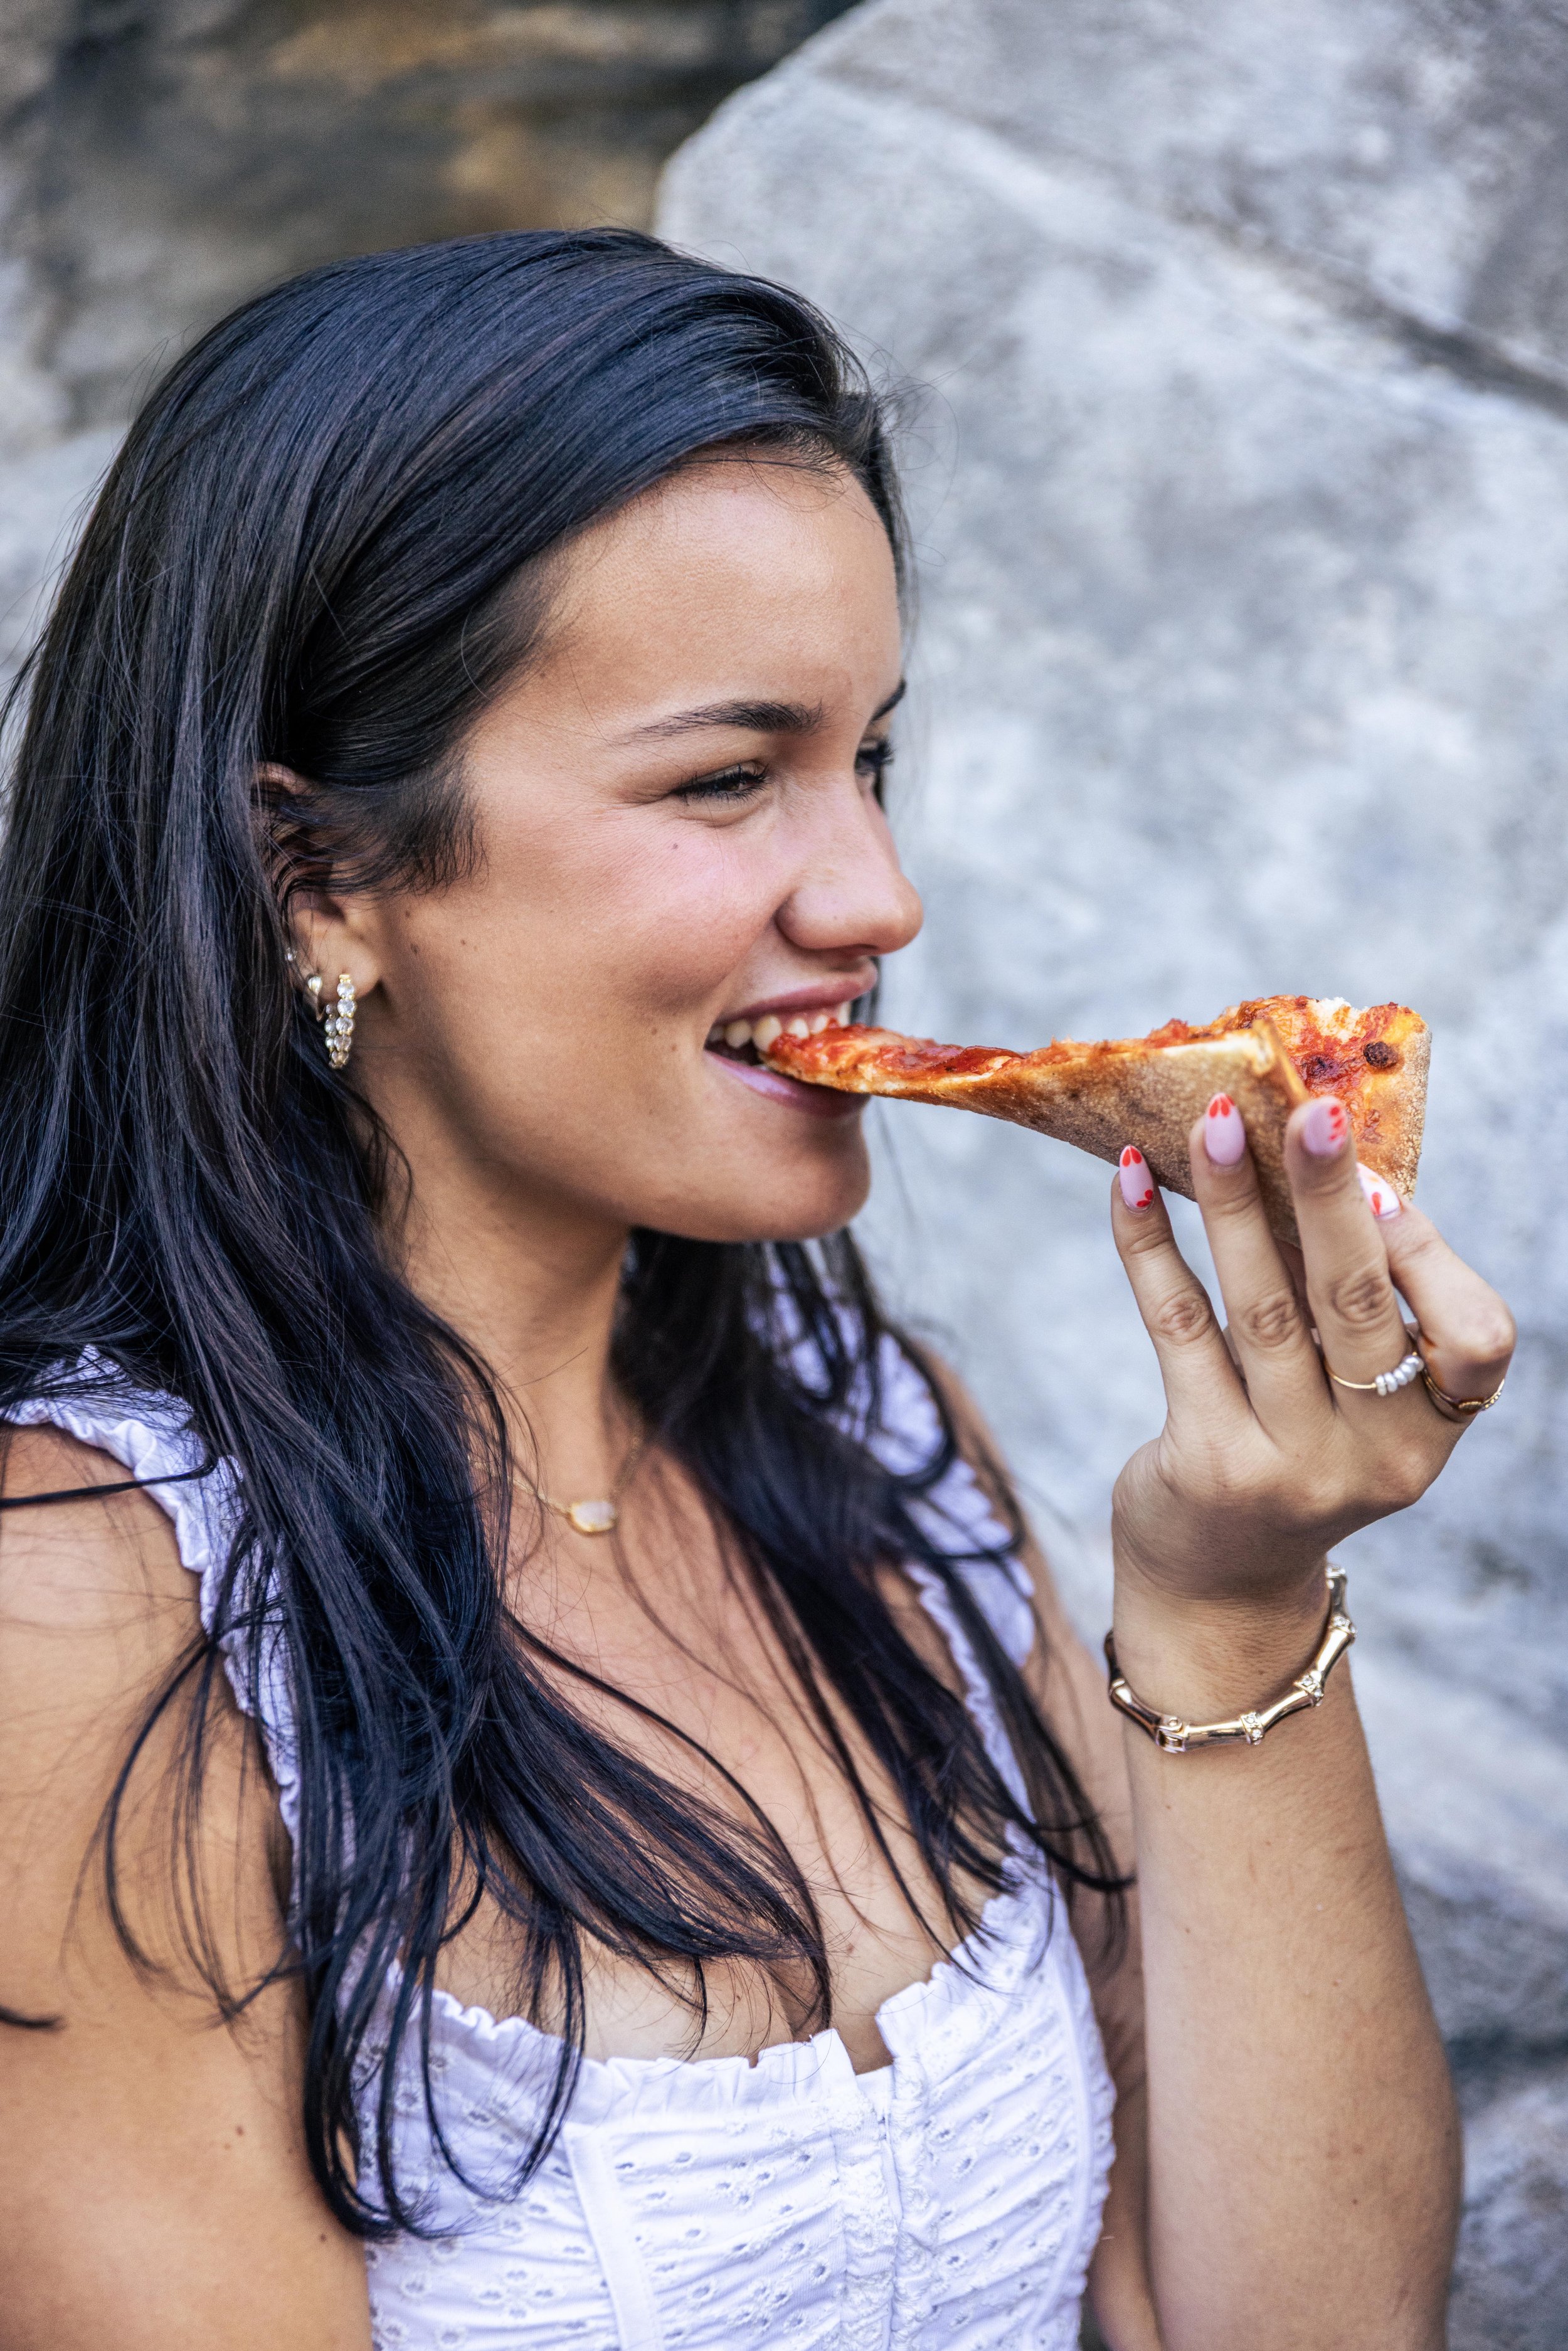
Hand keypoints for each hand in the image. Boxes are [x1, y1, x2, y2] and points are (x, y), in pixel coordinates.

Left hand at [1106, 1095, 1514, 1645]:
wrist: (1219, 1585)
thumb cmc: (1294, 1450)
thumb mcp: (1352, 1397)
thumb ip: (1356, 1302)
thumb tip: (1327, 1158)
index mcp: (1432, 1428)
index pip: (1477, 1338)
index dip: (1429, 1253)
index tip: (1378, 1179)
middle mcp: (1374, 1456)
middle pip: (1359, 1303)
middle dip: (1330, 1197)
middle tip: (1307, 1110)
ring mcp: (1290, 1465)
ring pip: (1262, 1308)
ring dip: (1231, 1204)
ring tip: (1208, 1124)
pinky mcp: (1208, 1462)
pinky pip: (1178, 1329)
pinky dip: (1151, 1247)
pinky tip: (1132, 1185)